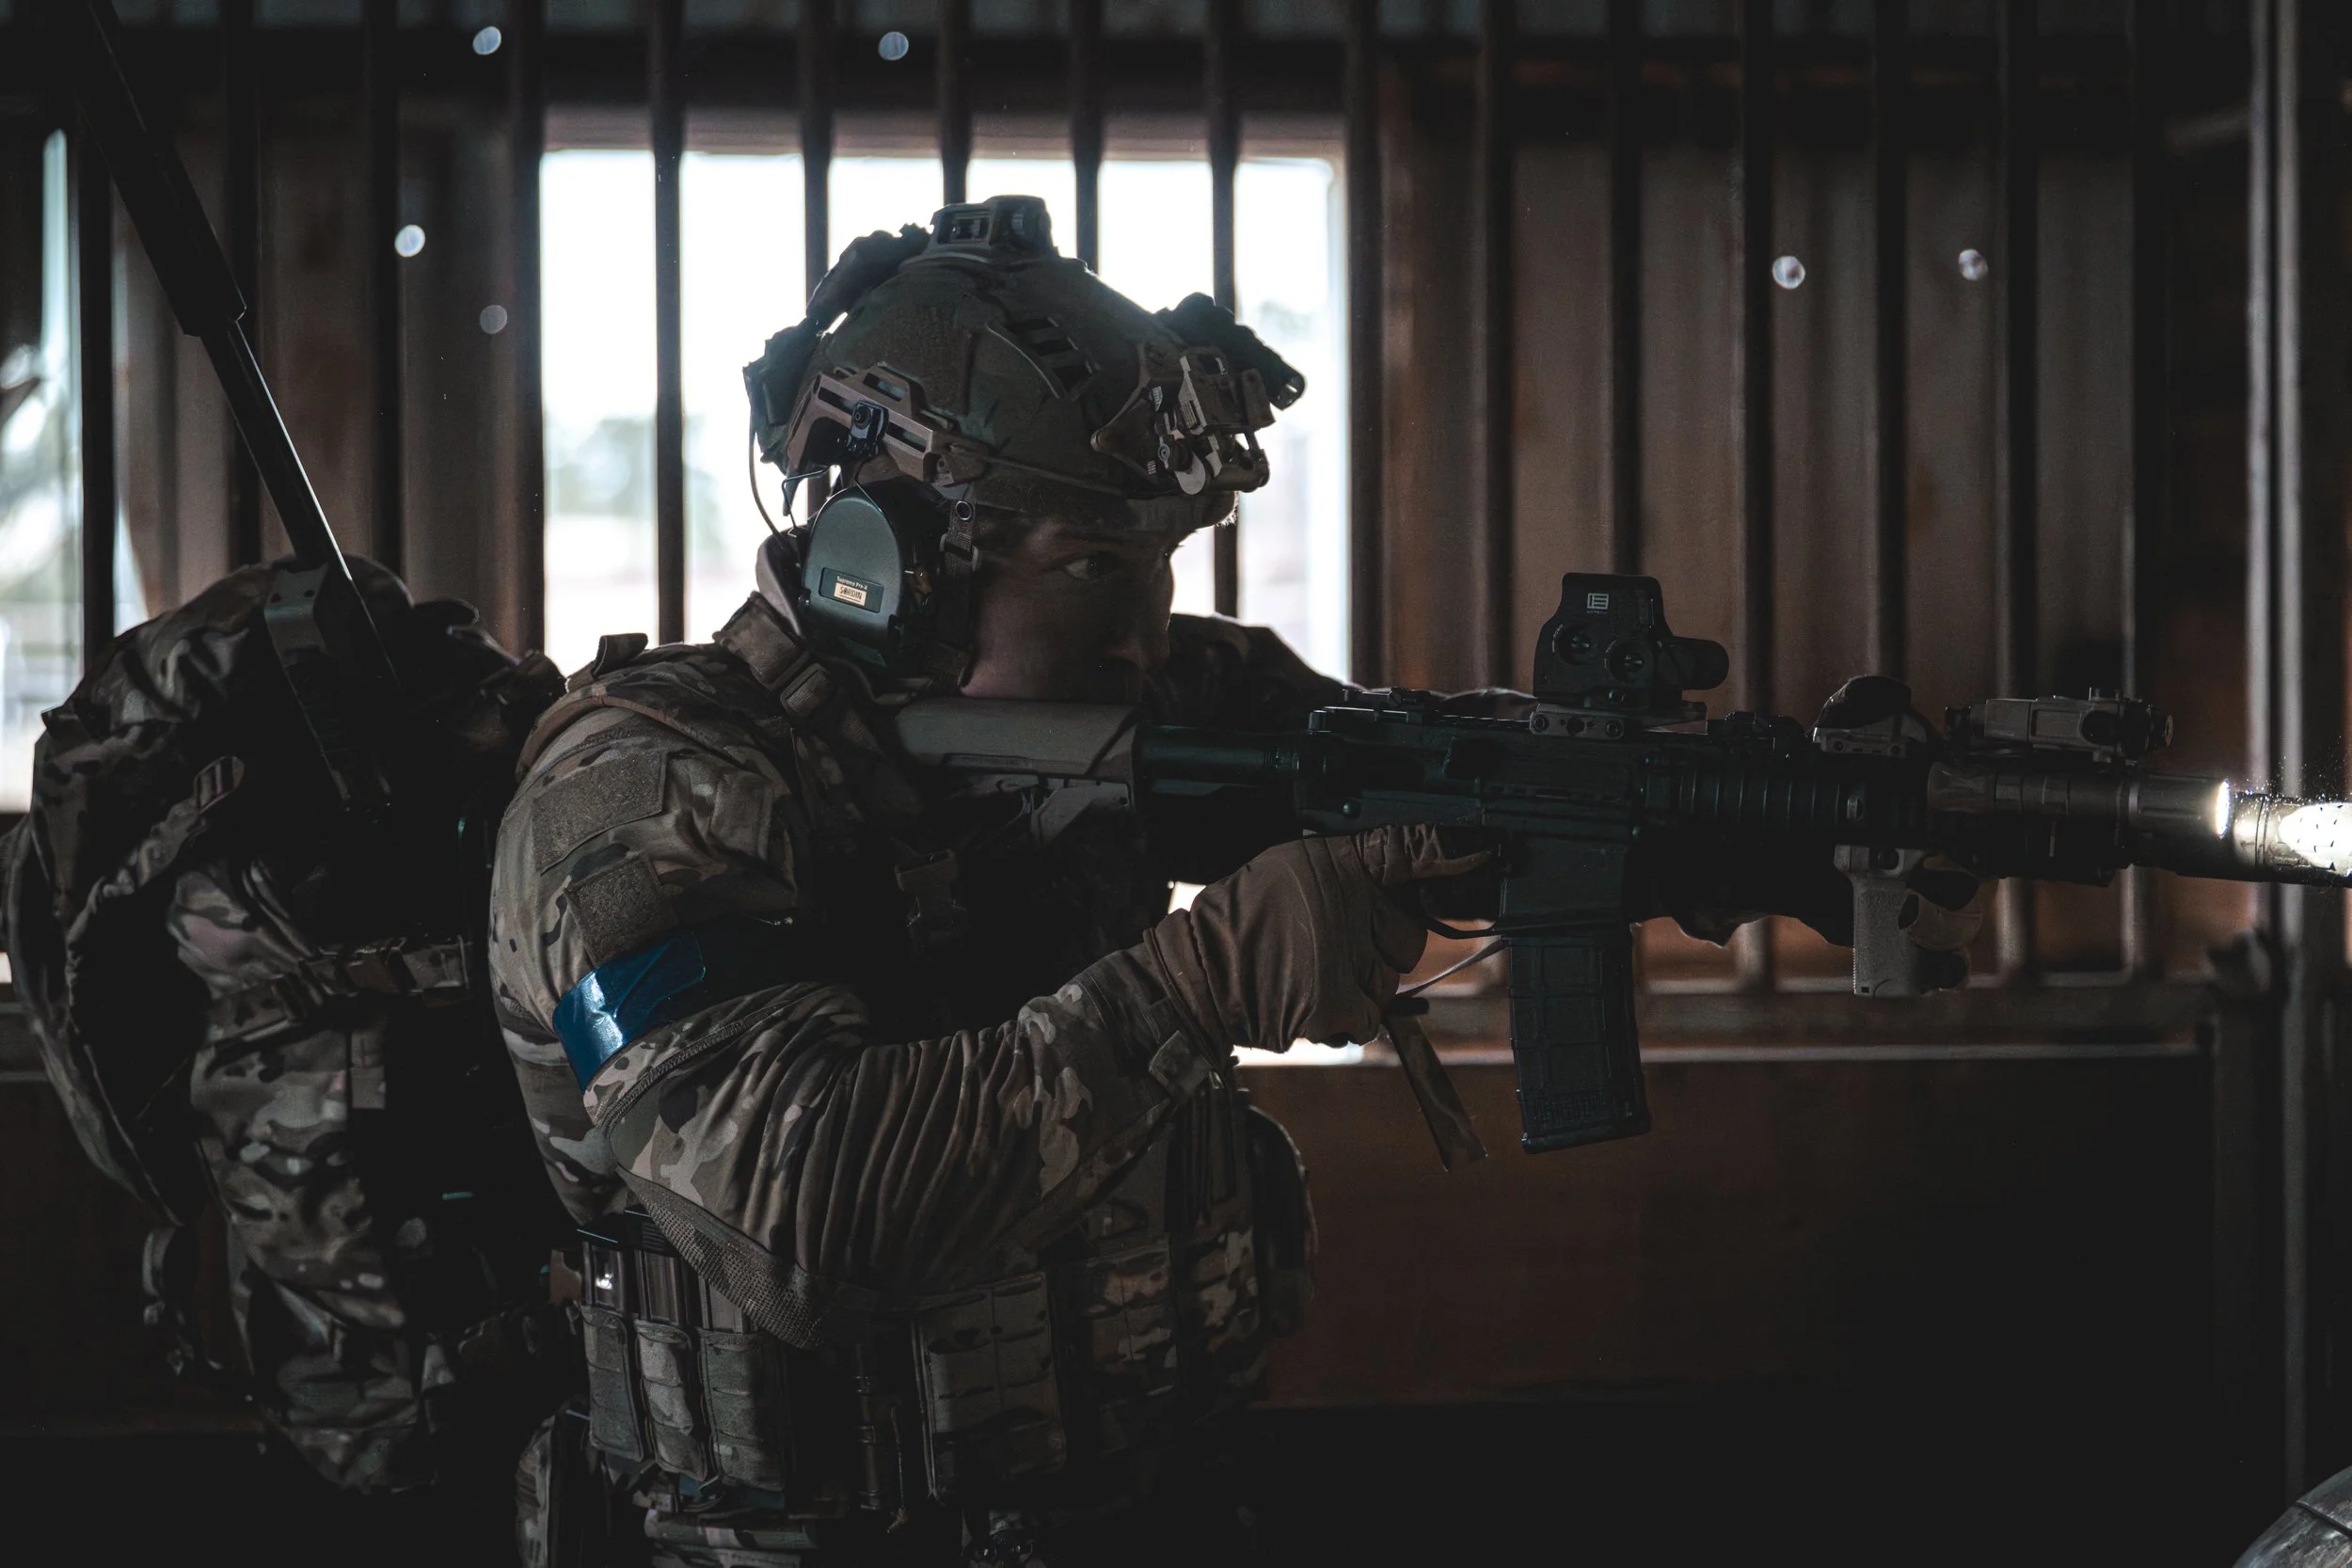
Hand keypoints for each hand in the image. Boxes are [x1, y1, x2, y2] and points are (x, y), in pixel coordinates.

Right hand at [1144, 825, 1488, 1051]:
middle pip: (1409, 936)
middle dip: (1383, 945)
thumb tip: (1414, 854)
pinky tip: (1312, 995)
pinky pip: (1372, 1016)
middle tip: (1333, 942)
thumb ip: (1357, 863)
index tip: (1481, 851)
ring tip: (1312, 970)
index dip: (1447, 851)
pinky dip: (1348, 1014)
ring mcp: (1348, 958)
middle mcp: (1351, 906)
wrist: (1200, 973)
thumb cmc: (1242, 920)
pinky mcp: (1339, 1004)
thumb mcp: (1293, 865)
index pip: (1409, 851)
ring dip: (1363, 983)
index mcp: (1339, 864)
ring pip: (1390, 980)